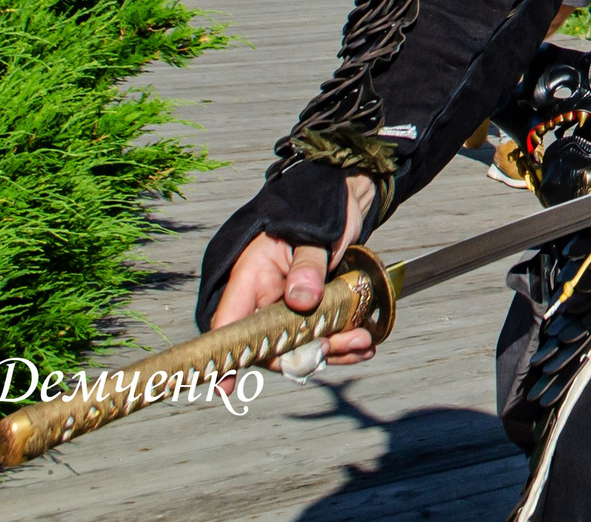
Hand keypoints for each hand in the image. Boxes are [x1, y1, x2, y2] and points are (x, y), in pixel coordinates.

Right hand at [209, 173, 379, 371]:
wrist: (344, 203)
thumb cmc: (319, 212)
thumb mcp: (316, 234)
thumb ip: (308, 266)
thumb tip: (301, 301)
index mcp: (251, 277)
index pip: (229, 323)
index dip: (228, 356)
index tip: (227, 387)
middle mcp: (263, 299)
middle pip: (272, 345)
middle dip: (307, 353)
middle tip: (341, 346)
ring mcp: (287, 309)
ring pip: (300, 347)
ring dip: (332, 350)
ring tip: (363, 343)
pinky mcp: (311, 313)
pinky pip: (320, 339)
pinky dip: (342, 345)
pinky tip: (363, 345)